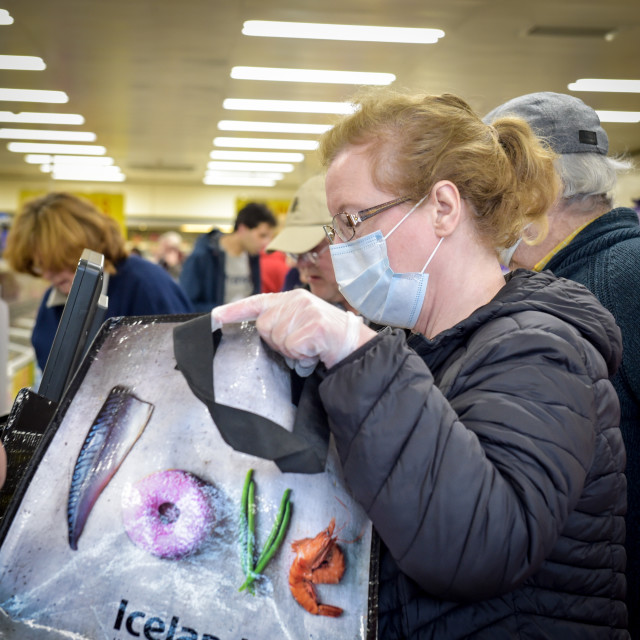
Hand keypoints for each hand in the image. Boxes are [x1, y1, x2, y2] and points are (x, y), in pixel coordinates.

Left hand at [211, 289, 375, 373]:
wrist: (355, 346)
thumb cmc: (326, 339)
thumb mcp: (302, 323)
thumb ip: (281, 322)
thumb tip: (261, 331)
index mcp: (292, 298)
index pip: (257, 301)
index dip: (234, 310)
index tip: (215, 316)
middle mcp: (297, 300)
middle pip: (264, 327)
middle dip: (278, 343)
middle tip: (300, 346)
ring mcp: (306, 311)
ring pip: (277, 339)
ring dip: (292, 351)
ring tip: (309, 349)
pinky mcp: (314, 326)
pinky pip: (293, 348)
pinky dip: (302, 356)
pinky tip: (315, 352)